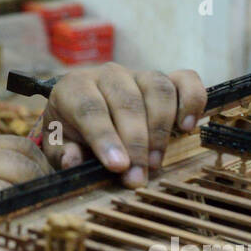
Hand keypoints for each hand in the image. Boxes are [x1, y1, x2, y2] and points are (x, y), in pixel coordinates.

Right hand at [0, 135, 52, 219]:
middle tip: (48, 212)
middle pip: (20, 162)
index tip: (52, 190)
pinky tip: (3, 233)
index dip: (42, 167)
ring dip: (24, 206)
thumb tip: (54, 184)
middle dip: (41, 187)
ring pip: (12, 183)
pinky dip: (4, 219)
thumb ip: (2, 181)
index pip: (20, 145)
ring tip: (25, 225)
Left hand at [38, 64, 204, 187]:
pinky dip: (191, 101)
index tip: (117, 166)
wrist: (84, 110)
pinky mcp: (165, 79)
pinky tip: (187, 127)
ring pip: (157, 89)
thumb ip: (63, 152)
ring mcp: (138, 74)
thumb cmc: (72, 131)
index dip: (105, 138)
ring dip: (160, 128)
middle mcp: (107, 75)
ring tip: (155, 161)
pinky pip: (185, 79)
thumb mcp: (58, 144)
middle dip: (135, 143)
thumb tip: (72, 160)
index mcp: (74, 87)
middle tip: (137, 176)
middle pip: (127, 101)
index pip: (90, 108)